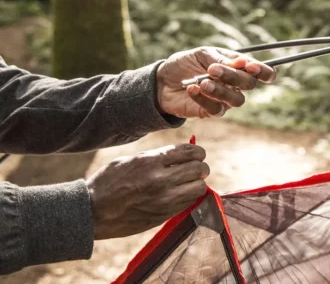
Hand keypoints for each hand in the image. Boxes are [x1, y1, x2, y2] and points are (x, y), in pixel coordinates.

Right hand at [85, 144, 209, 239]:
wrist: (92, 211)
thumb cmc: (108, 182)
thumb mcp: (130, 161)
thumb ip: (157, 157)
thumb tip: (181, 154)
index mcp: (151, 162)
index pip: (190, 152)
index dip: (197, 152)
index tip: (196, 155)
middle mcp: (161, 180)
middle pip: (199, 169)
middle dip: (201, 167)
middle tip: (196, 169)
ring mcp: (164, 199)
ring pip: (199, 188)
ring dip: (198, 183)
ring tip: (190, 182)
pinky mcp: (164, 215)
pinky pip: (189, 203)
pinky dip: (189, 197)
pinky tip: (181, 194)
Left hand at [156, 47, 276, 118]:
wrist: (162, 81)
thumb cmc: (185, 64)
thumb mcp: (202, 54)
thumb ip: (222, 59)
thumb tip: (243, 63)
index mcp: (238, 67)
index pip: (263, 72)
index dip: (264, 72)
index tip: (252, 68)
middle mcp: (236, 84)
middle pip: (249, 84)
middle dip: (233, 76)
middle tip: (213, 69)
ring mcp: (226, 99)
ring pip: (237, 100)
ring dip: (221, 90)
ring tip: (202, 82)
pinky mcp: (212, 112)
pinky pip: (217, 109)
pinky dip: (204, 99)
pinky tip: (191, 89)